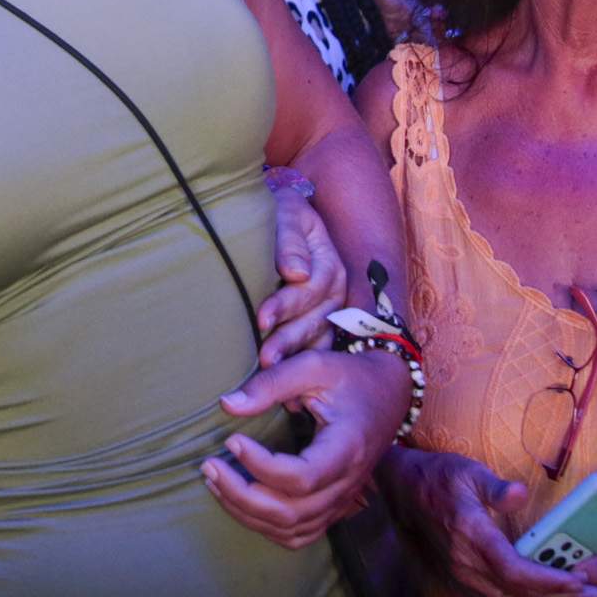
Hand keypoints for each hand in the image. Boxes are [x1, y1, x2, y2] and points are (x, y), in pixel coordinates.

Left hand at [204, 346, 409, 546]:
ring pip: (291, 529)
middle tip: (209, 465)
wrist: (389, 394)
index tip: (232, 439)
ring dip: (246, 512)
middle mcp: (348, 483)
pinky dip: (266, 526)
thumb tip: (227, 405)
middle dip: (241, 495)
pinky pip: (300, 534)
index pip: (302, 477)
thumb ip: (270, 383)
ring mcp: (342, 500)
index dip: (260, 466)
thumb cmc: (350, 377)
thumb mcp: (313, 366)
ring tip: (215, 481)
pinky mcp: (334, 506)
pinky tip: (239, 502)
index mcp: (347, 448)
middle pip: (291, 512)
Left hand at [255, 182, 342, 364]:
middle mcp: (335, 288)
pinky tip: (284, 383)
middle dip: (289, 338)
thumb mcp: (286, 214)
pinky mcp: (319, 324)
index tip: (261, 318)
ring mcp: (329, 309)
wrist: (275, 218)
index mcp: (329, 261)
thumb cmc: (276, 213)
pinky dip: (301, 365)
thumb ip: (289, 239)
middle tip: (265, 358)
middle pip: (317, 317)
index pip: (313, 286)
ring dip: (294, 356)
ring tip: (270, 373)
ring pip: (318, 337)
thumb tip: (296, 273)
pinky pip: (316, 348)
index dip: (287, 304)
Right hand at [380, 447, 596, 596]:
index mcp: (470, 537)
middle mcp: (466, 568)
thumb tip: (520, 493)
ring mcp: (464, 582)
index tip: (581, 581)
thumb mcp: (469, 471)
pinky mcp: (466, 587)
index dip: (549, 582)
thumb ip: (496, 487)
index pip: (514, 572)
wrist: (405, 492)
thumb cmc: (441, 477)